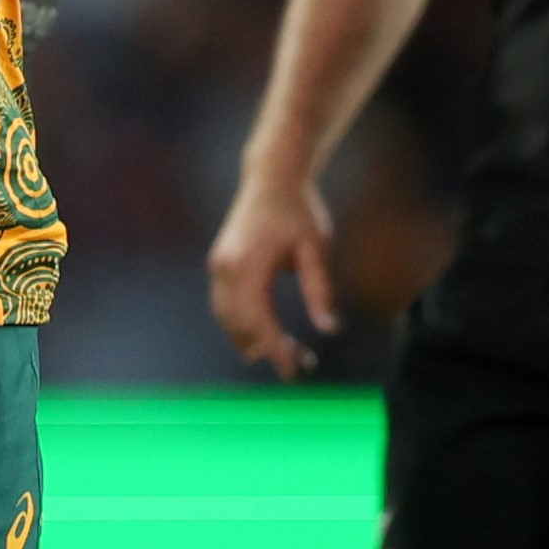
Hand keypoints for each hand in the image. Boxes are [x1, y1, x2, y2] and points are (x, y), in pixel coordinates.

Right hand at [205, 172, 337, 377]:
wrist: (272, 176)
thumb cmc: (298, 209)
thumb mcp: (315, 248)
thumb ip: (320, 289)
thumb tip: (330, 329)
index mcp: (247, 266)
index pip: (261, 322)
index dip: (277, 351)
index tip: (295, 372)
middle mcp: (225, 269)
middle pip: (240, 326)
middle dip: (266, 349)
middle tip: (299, 366)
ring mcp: (218, 266)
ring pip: (226, 318)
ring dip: (250, 339)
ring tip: (282, 354)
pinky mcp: (219, 263)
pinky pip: (224, 304)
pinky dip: (240, 324)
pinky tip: (261, 334)